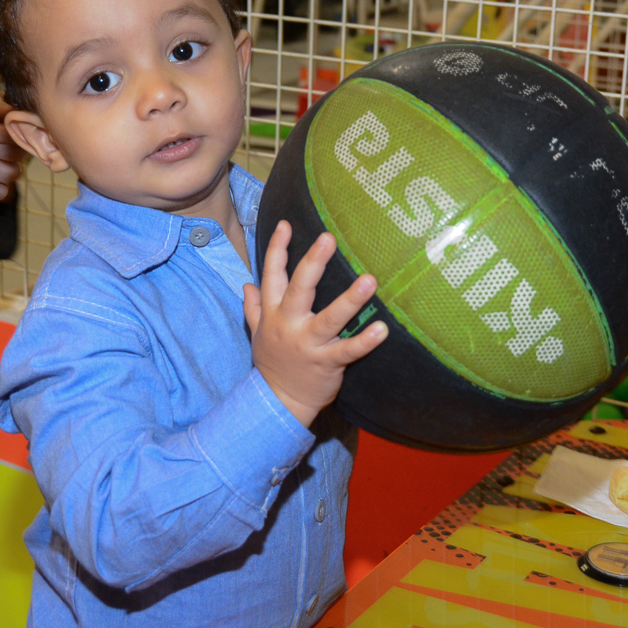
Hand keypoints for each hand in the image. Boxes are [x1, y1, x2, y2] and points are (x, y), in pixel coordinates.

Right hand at [244, 221, 386, 427]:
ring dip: (349, 300)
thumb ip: (253, 308)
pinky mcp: (327, 364)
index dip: (277, 249)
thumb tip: (246, 284)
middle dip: (313, 263)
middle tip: (328, 238)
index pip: (272, 276)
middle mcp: (289, 325)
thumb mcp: (257, 334)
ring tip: (369, 280)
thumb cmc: (273, 363)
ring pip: (329, 318)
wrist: (277, 404)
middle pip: (300, 289)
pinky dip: (364, 341)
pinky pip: (348, 351)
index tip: (285, 224)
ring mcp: (308, 345)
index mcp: (273, 313)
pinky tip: (382, 329)